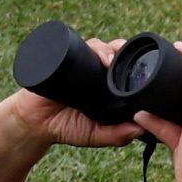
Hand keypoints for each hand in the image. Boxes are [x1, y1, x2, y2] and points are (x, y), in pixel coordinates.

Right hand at [10, 46, 145, 153]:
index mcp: (108, 85)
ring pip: (99, 46)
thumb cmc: (67, 128)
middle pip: (115, 52)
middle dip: (123, 52)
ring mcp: (80, 63)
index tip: (145, 72)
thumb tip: (141, 130)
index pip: (126, 68)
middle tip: (125, 64)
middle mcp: (96, 71)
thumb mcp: (96, 135)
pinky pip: (77, 46)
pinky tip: (96, 54)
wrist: (35, 123)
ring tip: (108, 61)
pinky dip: (90, 46)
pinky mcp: (64, 59)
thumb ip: (117, 136)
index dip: (135, 66)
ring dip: (107, 49)